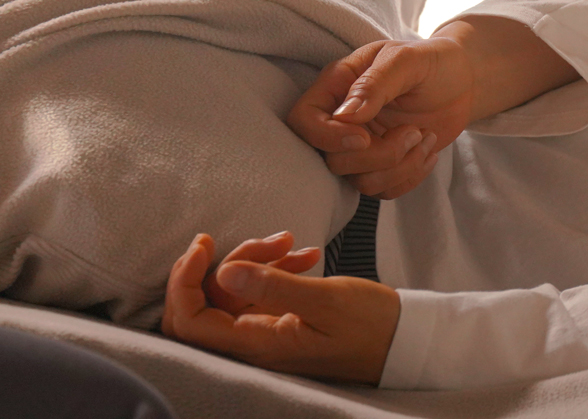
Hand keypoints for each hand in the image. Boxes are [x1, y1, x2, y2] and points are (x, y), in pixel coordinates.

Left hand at [164, 233, 398, 384]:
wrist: (403, 342)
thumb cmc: (371, 326)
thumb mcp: (326, 300)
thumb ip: (273, 286)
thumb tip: (224, 270)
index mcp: (256, 345)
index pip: (190, 322)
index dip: (183, 281)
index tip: (203, 242)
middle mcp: (251, 345)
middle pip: (202, 307)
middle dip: (222, 264)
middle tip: (262, 242)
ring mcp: (263, 334)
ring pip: (231, 293)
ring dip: (255, 260)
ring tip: (292, 242)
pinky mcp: (278, 323)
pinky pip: (256, 293)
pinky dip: (274, 268)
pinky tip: (305, 255)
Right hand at [288, 17, 579, 199]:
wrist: (463, 80)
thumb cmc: (433, 62)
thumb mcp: (408, 60)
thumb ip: (376, 82)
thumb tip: (346, 116)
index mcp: (338, 86)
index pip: (302, 120)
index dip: (326, 137)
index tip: (364, 136)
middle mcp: (343, 120)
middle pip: (332, 160)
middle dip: (379, 155)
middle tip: (414, 132)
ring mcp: (362, 147)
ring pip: (360, 181)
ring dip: (400, 166)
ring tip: (425, 137)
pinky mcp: (383, 166)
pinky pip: (384, 191)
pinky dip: (411, 177)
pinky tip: (429, 149)